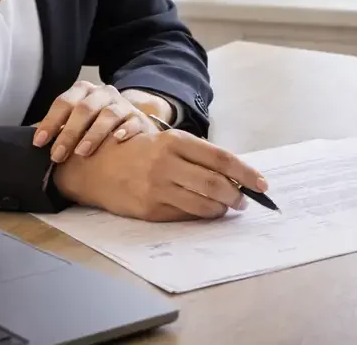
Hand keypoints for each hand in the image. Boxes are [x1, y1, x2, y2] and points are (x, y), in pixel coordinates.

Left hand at [33, 81, 156, 161]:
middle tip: (57, 156)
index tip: (39, 143)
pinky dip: (124, 130)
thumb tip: (28, 142)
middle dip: (69, 132)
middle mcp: (104, 94)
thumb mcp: (75, 119)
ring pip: (108, 114)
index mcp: (84, 92)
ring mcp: (123, 105)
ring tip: (81, 153)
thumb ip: (57, 126)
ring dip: (93, 134)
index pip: (65, 101)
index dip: (50, 121)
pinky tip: (116, 141)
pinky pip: (132, 122)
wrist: (130, 121)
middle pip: (85, 108)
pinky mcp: (139, 119)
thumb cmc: (94, 124)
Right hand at [52, 127, 268, 221]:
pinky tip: (208, 212)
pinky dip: (201, 215)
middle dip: (237, 195)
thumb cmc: (141, 150)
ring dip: (222, 208)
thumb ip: (198, 156)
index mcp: (176, 142)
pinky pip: (184, 215)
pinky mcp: (149, 209)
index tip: (261, 183)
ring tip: (229, 207)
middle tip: (246, 201)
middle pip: (215, 183)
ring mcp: (157, 188)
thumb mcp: (169, 142)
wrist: (95, 165)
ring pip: (202, 202)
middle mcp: (167, 164)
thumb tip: (234, 173)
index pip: (221, 158)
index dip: (245, 172)